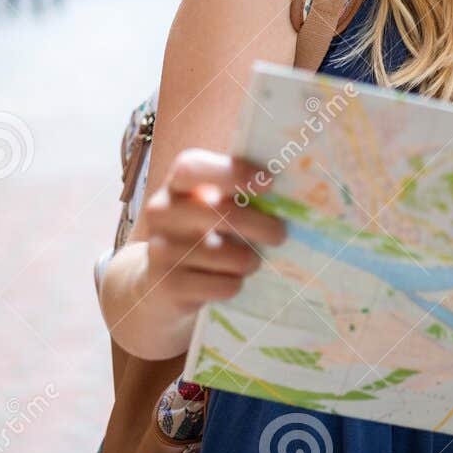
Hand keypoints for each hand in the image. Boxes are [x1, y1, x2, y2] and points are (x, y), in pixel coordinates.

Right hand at [135, 148, 286, 313]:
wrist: (160, 285)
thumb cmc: (201, 235)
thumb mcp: (211, 207)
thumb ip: (237, 193)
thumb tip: (292, 189)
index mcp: (176, 185)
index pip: (192, 167)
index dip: (233, 172)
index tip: (269, 182)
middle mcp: (160, 212)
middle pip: (224, 214)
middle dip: (263, 226)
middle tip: (280, 234)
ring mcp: (159, 250)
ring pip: (230, 256)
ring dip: (250, 261)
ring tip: (248, 261)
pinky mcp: (168, 285)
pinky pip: (224, 285)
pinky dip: (235, 284)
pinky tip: (226, 280)